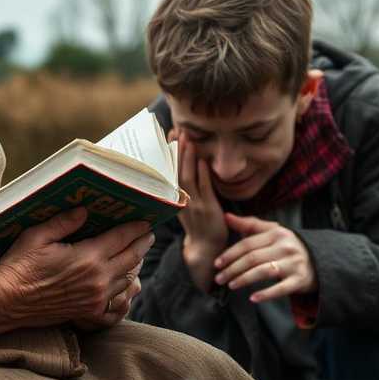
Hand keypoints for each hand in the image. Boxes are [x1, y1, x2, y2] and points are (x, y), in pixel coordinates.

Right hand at [0, 207, 154, 328]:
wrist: (8, 302)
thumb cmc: (19, 266)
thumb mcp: (37, 236)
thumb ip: (64, 222)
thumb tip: (84, 210)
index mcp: (87, 257)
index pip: (121, 239)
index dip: (135, 228)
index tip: (146, 221)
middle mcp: (97, 280)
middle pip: (131, 259)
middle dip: (141, 244)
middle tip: (147, 235)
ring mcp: (95, 299)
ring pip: (127, 280)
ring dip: (135, 265)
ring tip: (137, 254)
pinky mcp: (89, 313)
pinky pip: (117, 301)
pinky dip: (125, 289)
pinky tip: (125, 283)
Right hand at [173, 130, 226, 290]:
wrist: (206, 247)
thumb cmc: (198, 223)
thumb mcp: (185, 203)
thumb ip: (184, 185)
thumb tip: (183, 162)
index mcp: (174, 197)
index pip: (169, 170)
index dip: (169, 153)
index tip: (169, 136)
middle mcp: (181, 200)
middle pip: (176, 171)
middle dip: (177, 151)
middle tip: (177, 132)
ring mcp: (195, 204)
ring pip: (189, 178)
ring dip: (189, 158)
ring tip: (188, 140)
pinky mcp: (209, 209)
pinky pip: (205, 189)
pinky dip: (204, 174)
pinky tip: (204, 161)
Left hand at [213, 212, 316, 302]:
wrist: (319, 260)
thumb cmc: (287, 245)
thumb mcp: (271, 231)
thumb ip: (249, 224)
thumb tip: (225, 216)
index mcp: (276, 233)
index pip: (247, 244)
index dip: (230, 254)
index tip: (217, 263)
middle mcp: (285, 247)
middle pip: (253, 258)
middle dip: (233, 269)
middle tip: (219, 278)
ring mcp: (293, 264)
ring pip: (264, 272)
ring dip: (244, 279)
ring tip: (231, 285)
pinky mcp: (300, 280)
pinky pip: (281, 289)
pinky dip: (266, 294)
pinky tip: (253, 298)